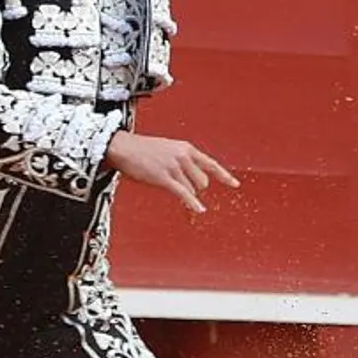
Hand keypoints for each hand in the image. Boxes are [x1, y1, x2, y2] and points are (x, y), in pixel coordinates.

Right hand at [103, 130, 239, 213]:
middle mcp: (183, 156)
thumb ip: (181, 159)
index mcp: (186, 148)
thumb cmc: (141, 149)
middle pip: (202, 181)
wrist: (122, 147)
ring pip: (192, 188)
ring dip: (184, 192)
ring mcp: (174, 167)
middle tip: (179, 185)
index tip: (235, 184)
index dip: (224, 176)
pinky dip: (193, 203)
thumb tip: (191, 176)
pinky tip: (199, 209)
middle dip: (195, 187)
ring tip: (168, 185)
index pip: (211, 164)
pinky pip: (184, 193)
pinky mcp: (164, 177)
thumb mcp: (167, 149)